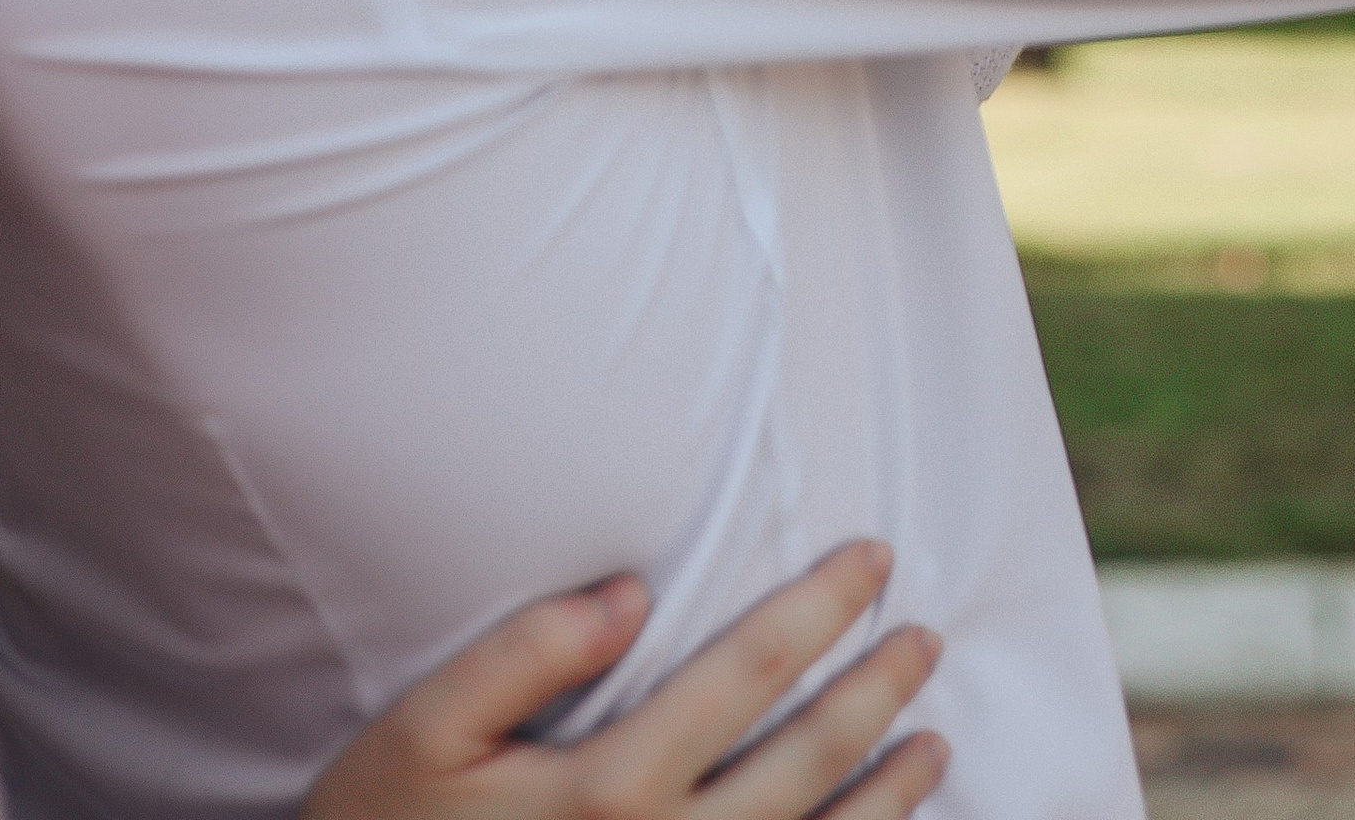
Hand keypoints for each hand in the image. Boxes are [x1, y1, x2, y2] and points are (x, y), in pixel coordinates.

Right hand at [301, 540, 943, 819]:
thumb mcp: (421, 732)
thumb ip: (522, 652)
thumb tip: (630, 589)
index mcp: (608, 788)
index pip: (748, 673)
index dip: (820, 609)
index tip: (874, 558)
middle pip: (804, 762)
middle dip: (876, 694)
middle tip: (925, 640)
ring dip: (886, 798)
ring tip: (934, 746)